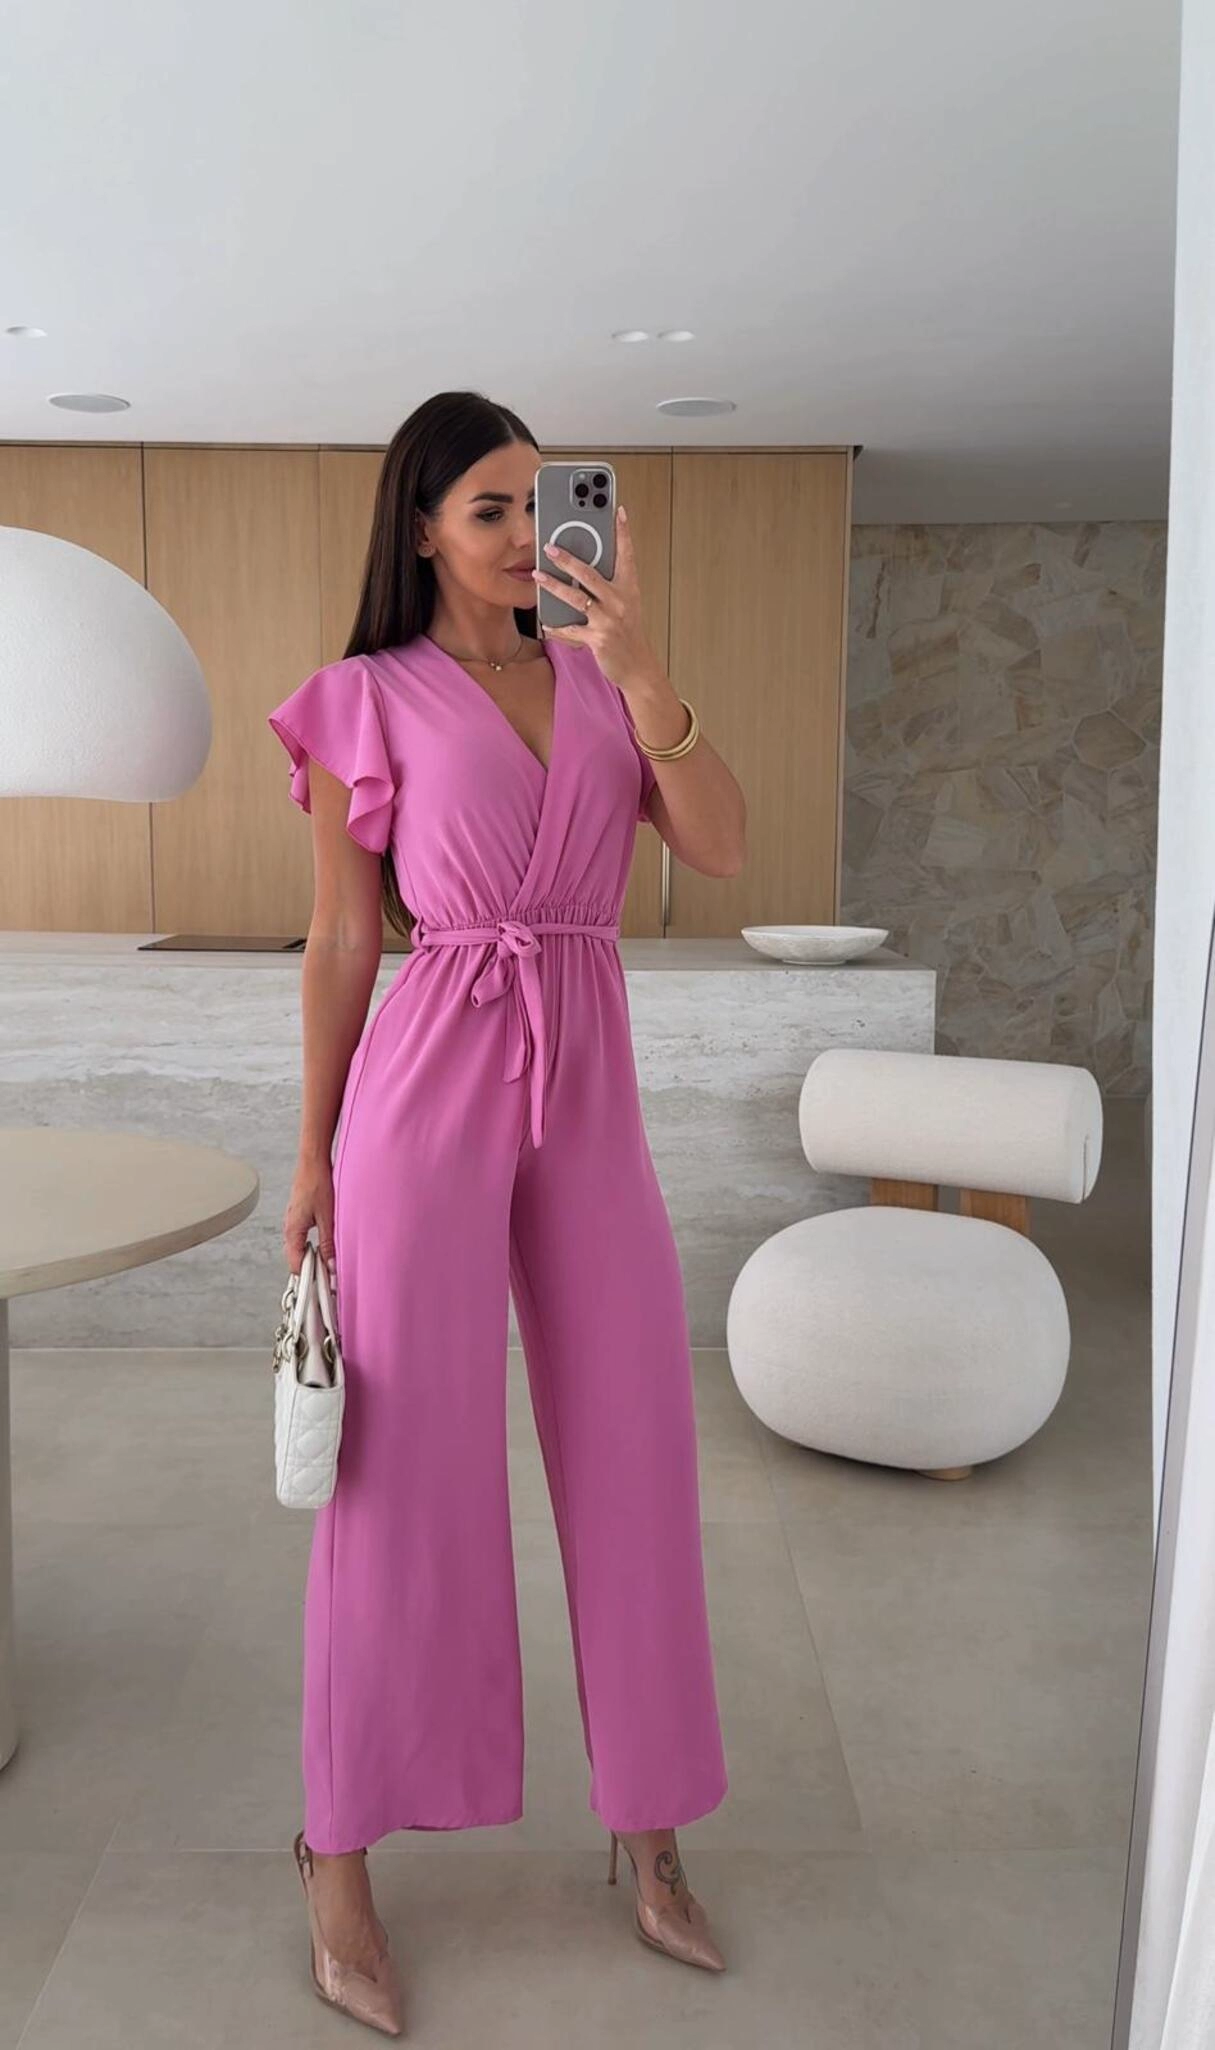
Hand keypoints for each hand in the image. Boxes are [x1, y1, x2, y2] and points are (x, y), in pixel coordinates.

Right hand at [284, 1158, 336, 1283]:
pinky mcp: (299, 1215)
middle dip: (311, 1269)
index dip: (308, 1277)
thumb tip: (331, 1264)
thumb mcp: (328, 1217)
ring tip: (327, 1263)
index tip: (322, 1285)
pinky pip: (302, 1238)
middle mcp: (289, 1228)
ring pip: (299, 1248)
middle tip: (327, 1277)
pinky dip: (312, 1246)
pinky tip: (325, 1245)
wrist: (313, 1161)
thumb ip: (329, 1243)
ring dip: (312, 1257)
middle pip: (296, 1259)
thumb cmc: (318, 1183)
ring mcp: (293, 1221)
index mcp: (293, 1230)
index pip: (295, 1264)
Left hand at [533, 506, 661, 691]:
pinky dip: (557, 627)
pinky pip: (572, 630)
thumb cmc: (628, 631)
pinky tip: (545, 622)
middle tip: (549, 546)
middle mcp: (620, 601)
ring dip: (554, 586)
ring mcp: (609, 621)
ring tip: (538, 576)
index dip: (623, 533)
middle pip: (591, 574)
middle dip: (568, 559)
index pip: (627, 555)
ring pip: (577, 599)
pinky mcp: (598, 640)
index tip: (618, 511)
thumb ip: (610, 584)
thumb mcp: (626, 604)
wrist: (637, 666)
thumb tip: (584, 566)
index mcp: (629, 588)